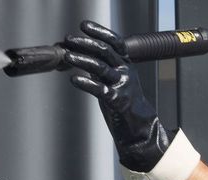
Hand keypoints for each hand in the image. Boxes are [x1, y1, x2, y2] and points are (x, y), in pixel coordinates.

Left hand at [63, 21, 170, 172]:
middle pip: (104, 50)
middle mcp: (125, 71)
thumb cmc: (124, 102)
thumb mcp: (113, 80)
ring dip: (81, 59)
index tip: (84, 26)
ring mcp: (122, 84)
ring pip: (99, 67)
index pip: (113, 41)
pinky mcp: (117, 100)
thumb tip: (80, 55)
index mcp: (125, 63)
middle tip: (69, 39)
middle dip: (85, 43)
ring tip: (67, 56)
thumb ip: (100, 67)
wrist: (139, 126)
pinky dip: (85, 83)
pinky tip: (74, 79)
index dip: (99, 31)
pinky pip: (99, 89)